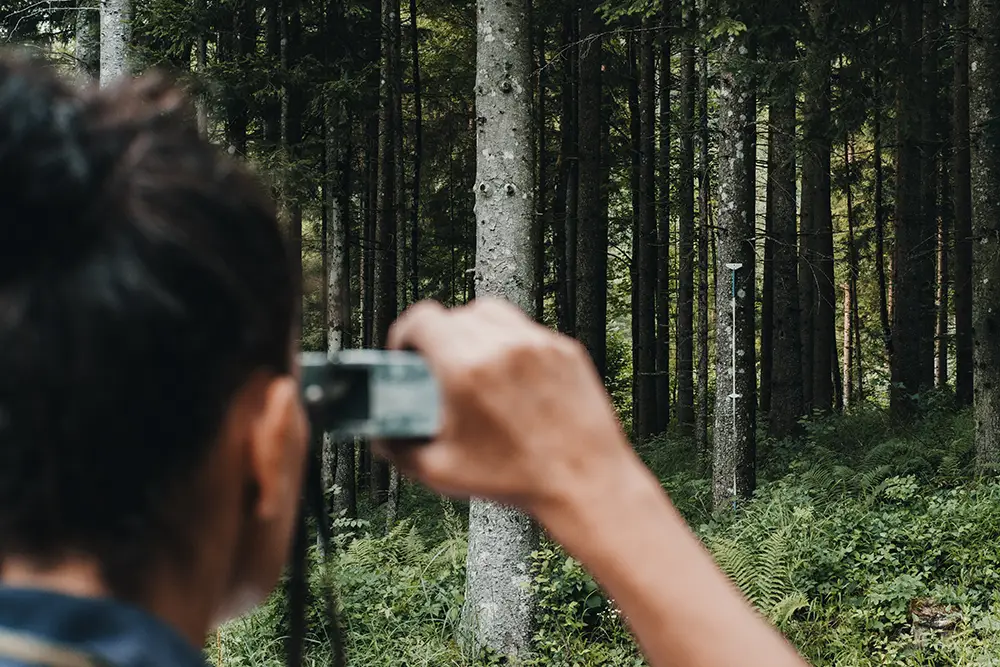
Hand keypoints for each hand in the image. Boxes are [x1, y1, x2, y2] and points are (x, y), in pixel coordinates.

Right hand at [373, 298, 631, 514]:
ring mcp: (538, 344)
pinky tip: (509, 378)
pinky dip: (510, 346)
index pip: (422, 319)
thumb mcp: (440, 472)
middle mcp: (501, 346)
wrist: (586, 485)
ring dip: (474, 332)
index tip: (404, 353)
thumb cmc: (514, 481)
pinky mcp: (566, 350)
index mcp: (465, 369)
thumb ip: (398, 449)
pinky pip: (526, 332)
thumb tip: (379, 434)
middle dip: (438, 337)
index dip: (405, 334)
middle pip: (454, 315)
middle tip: (437, 368)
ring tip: (473, 365)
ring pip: (492, 314)